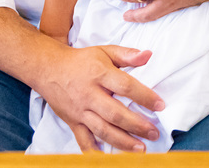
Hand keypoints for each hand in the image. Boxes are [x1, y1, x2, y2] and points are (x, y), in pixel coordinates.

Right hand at [35, 42, 163, 152]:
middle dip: (136, 125)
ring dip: (122, 141)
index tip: (160, 105)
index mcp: (100, 75)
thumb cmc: (81, 60)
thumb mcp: (105, 51)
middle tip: (153, 133)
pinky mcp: (72, 122)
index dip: (144, 96)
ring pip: (102, 130)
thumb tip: (148, 55)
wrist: (48, 69)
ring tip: (140, 149)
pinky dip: (94, 151)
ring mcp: (80, 111)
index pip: (126, 87)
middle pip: (115, 114)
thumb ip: (127, 54)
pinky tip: (109, 157)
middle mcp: (89, 95)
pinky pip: (83, 140)